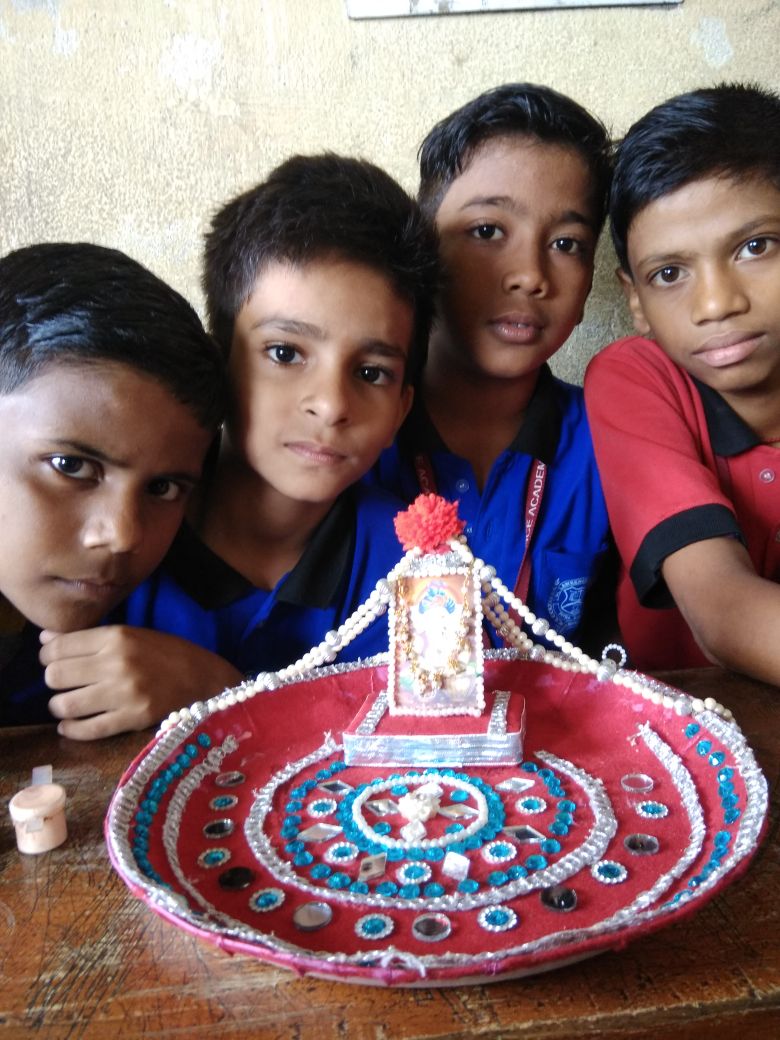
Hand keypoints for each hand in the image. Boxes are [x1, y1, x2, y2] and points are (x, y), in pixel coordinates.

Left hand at [40, 626, 242, 740]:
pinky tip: (71, 725)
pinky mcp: (132, 719)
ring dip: (59, 706)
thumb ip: (89, 637)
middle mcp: (117, 663)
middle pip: (55, 676)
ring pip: (65, 705)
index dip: (47, 655)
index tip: (51, 660)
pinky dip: (72, 730)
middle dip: (52, 681)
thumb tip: (45, 638)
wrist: (205, 679)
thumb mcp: (132, 634)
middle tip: (62, 683)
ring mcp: (124, 693)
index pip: (59, 647)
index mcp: (117, 636)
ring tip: (67, 704)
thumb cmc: (167, 654)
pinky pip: (87, 729)